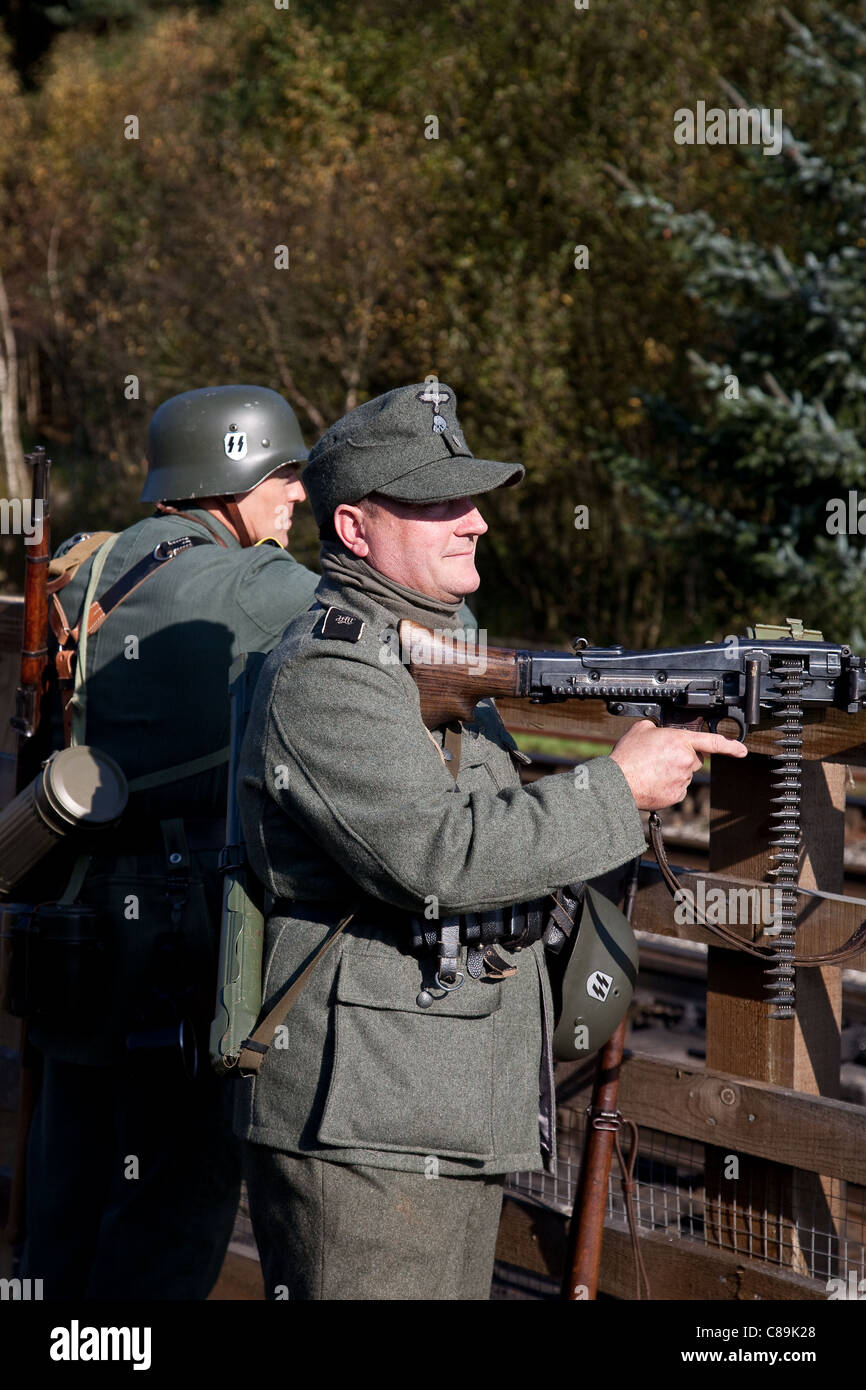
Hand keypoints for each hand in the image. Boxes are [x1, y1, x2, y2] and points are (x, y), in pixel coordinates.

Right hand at [609, 720, 746, 810]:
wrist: (618, 783)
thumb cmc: (627, 757)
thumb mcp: (640, 729)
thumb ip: (657, 727)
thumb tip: (660, 730)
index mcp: (679, 741)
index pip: (713, 741)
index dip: (731, 745)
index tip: (742, 750)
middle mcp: (685, 760)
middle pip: (694, 759)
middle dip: (682, 758)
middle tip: (660, 758)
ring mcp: (683, 780)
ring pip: (685, 774)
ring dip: (673, 772)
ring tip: (652, 771)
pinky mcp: (677, 795)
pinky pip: (678, 788)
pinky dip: (668, 786)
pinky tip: (653, 782)